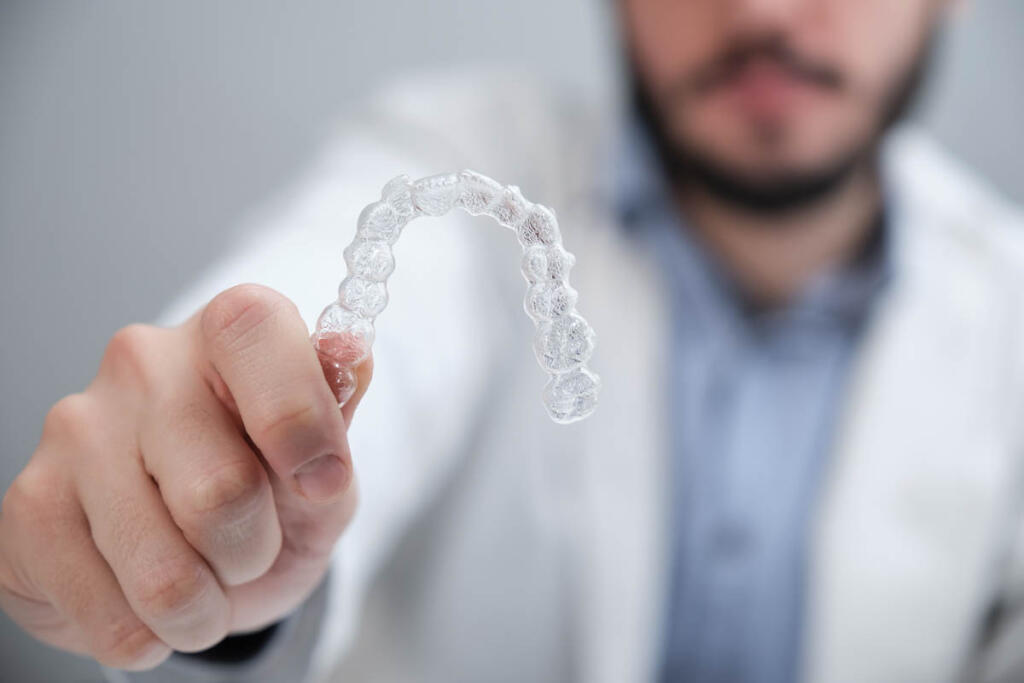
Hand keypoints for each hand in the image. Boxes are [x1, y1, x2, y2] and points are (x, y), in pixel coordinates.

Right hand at [0, 284, 371, 669]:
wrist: (195, 559)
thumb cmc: (268, 495)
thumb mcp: (325, 470)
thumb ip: (338, 422)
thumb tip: (350, 355)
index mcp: (227, 334)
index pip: (254, 332)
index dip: (299, 418)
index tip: (324, 483)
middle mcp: (142, 362)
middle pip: (221, 490)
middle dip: (254, 551)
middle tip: (248, 549)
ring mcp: (75, 428)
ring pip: (163, 572)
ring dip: (204, 608)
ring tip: (203, 582)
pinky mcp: (28, 505)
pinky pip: (110, 615)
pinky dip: (151, 635)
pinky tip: (146, 600)